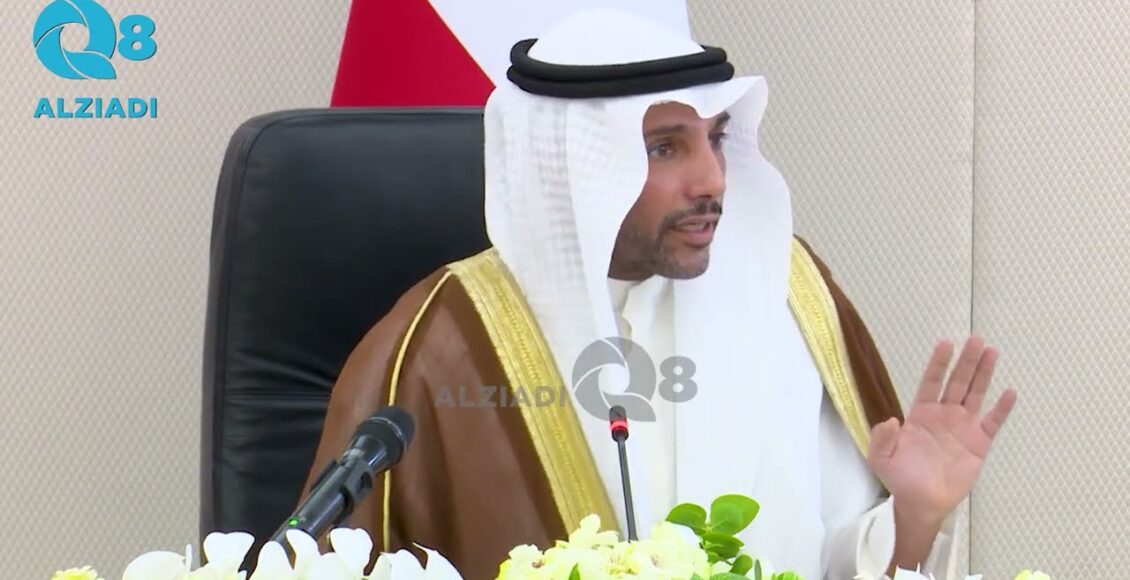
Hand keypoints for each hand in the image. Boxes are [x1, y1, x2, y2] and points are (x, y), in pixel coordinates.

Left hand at [867, 336, 1017, 523]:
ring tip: (992, 351)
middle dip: (966, 361)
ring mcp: (963, 426)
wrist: (922, 503)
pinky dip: (1002, 408)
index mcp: (920, 413)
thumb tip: (890, 420)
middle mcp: (944, 414)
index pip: (931, 382)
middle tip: (976, 339)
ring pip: (975, 394)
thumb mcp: (880, 458)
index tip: (946, 343)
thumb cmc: (900, 478)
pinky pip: (993, 422)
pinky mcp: (979, 443)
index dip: (938, 364)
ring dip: (984, 374)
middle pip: (957, 382)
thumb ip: (882, 438)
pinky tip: (1009, 392)